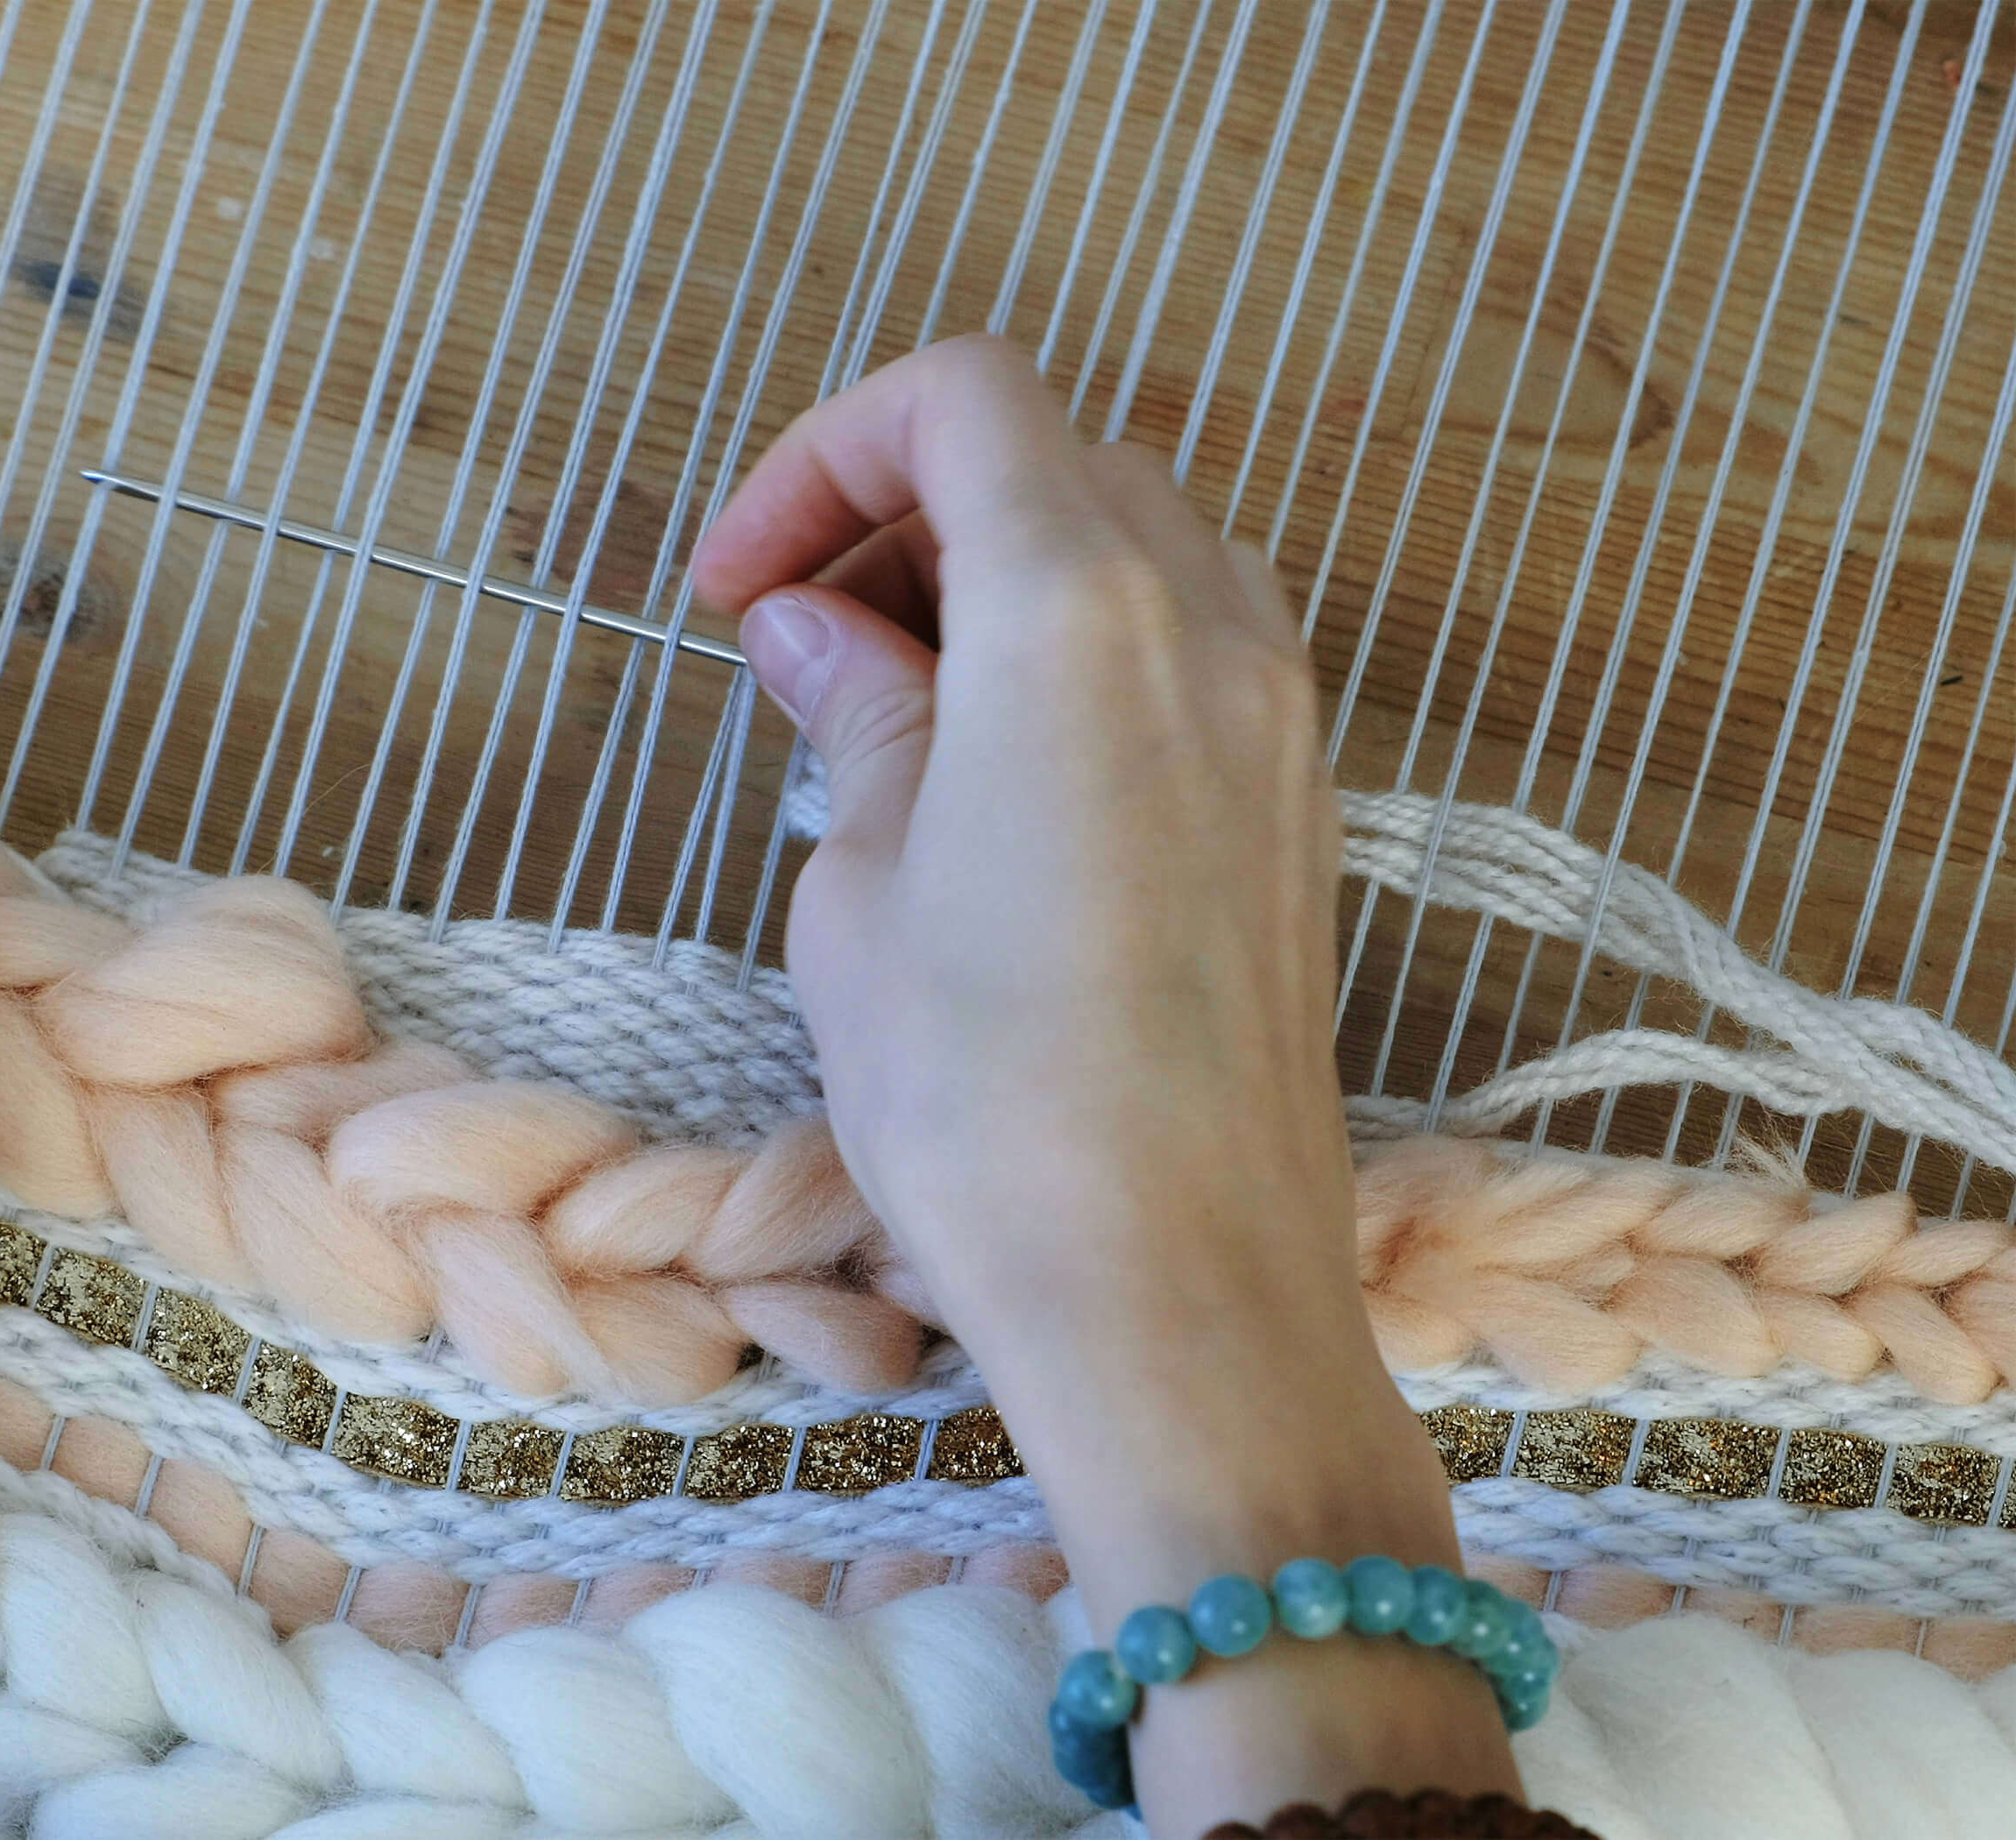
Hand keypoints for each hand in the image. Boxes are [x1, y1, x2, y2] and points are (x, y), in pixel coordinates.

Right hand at [695, 339, 1513, 1833]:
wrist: (1181, 1295)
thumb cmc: (985, 1097)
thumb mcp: (860, 887)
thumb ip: (854, 715)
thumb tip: (812, 630)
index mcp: (1079, 606)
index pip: (962, 399)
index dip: (822, 454)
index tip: (733, 585)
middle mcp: (1209, 620)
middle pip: (1051, 457)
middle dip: (899, 511)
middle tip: (791, 644)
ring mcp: (1278, 712)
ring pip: (1132, 542)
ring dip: (992, 577)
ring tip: (883, 711)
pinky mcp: (1301, 803)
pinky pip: (1186, 645)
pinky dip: (1075, 651)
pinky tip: (991, 777)